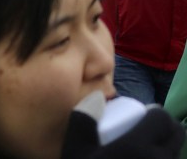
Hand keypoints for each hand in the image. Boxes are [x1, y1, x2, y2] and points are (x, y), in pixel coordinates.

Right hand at [62, 107, 183, 157]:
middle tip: (149, 132)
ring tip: (149, 154)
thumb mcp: (75, 153)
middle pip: (177, 135)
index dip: (155, 113)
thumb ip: (82, 122)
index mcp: (138, 147)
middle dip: (167, 128)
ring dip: (167, 149)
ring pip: (176, 155)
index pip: (162, 118)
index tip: (145, 115)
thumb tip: (98, 98)